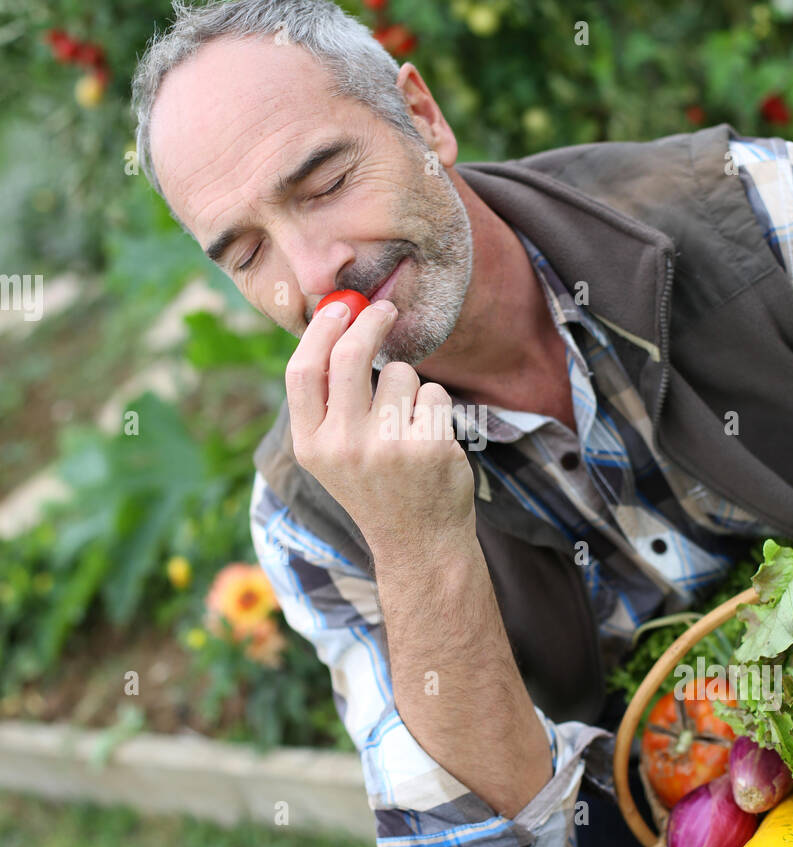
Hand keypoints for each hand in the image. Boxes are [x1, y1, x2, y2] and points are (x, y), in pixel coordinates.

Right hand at [285, 297, 475, 560]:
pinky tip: (429, 437)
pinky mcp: (430, 447)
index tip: (340, 305)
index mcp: (311, 446)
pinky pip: (433, 393)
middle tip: (385, 310)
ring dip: (409, 385)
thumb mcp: (332, 454)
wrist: (419, 541)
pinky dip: (434, 406)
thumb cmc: (374, 484)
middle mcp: (344, 446)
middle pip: (351, 356)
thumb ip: (327, 401)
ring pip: (402, 372)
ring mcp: (389, 448)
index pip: (303, 371)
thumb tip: (334, 321)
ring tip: (407, 423)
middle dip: (371, 321)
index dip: (321, 329)